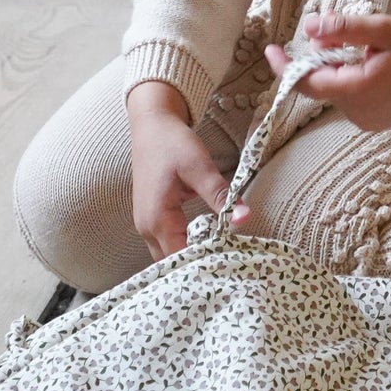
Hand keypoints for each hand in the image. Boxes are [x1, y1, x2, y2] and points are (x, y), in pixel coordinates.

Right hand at [127, 104, 250, 259]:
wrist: (151, 124)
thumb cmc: (172, 143)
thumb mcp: (199, 167)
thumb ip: (220, 195)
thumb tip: (244, 218)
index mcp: (157, 219)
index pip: (180, 257)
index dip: (204, 263)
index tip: (229, 264)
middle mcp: (146, 228)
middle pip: (171, 263)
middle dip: (197, 266)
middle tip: (227, 264)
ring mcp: (145, 224)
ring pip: (166, 255)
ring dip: (189, 256)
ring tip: (218, 256)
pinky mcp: (150, 218)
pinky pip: (165, 243)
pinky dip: (183, 246)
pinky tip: (205, 241)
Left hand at [263, 11, 390, 131]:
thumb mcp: (383, 30)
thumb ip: (344, 29)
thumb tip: (308, 27)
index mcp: (358, 91)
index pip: (307, 83)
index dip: (285, 67)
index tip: (269, 49)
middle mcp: (359, 113)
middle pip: (321, 83)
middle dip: (320, 56)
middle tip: (336, 30)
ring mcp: (367, 120)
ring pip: (335, 89)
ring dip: (337, 65)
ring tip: (365, 46)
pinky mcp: (375, 120)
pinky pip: (349, 97)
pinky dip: (348, 77)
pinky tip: (370, 61)